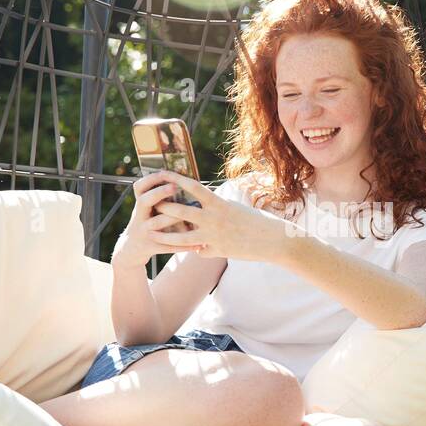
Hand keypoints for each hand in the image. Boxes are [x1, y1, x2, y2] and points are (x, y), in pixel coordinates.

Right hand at [110, 170, 206, 268]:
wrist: (131, 250)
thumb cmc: (146, 224)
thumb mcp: (146, 210)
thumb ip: (158, 199)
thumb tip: (181, 181)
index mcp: (140, 205)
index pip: (139, 187)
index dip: (151, 179)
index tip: (165, 172)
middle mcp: (139, 217)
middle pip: (144, 201)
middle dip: (159, 193)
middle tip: (174, 187)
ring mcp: (143, 232)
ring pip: (158, 223)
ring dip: (173, 217)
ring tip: (190, 213)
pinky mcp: (149, 247)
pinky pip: (167, 246)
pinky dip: (183, 246)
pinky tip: (197, 245)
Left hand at [151, 170, 291, 262]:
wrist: (275, 240)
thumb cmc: (259, 220)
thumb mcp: (237, 207)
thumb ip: (219, 205)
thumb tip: (207, 199)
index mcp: (219, 203)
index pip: (193, 188)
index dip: (176, 180)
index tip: (162, 174)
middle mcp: (214, 219)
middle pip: (181, 211)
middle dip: (164, 207)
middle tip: (150, 203)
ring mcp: (215, 237)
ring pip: (183, 237)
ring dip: (165, 234)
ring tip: (150, 231)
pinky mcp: (218, 251)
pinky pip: (200, 251)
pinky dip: (197, 250)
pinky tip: (195, 251)